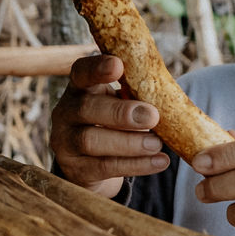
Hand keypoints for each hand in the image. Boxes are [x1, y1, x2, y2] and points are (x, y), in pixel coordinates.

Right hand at [50, 54, 169, 197]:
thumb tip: (168, 97)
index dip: (97, 68)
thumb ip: (134, 96)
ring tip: (157, 144)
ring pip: (91, 140)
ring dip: (129, 143)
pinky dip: (135, 165)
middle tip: (152, 117)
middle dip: (120, 112)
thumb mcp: (118, 104)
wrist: (90, 165)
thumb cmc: (112, 125)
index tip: (118, 65)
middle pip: (86, 108)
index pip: (81, 72)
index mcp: (79, 89)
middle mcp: (66, 112)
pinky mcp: (75, 170)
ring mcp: (66, 142)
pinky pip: (104, 167)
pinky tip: (159, 161)